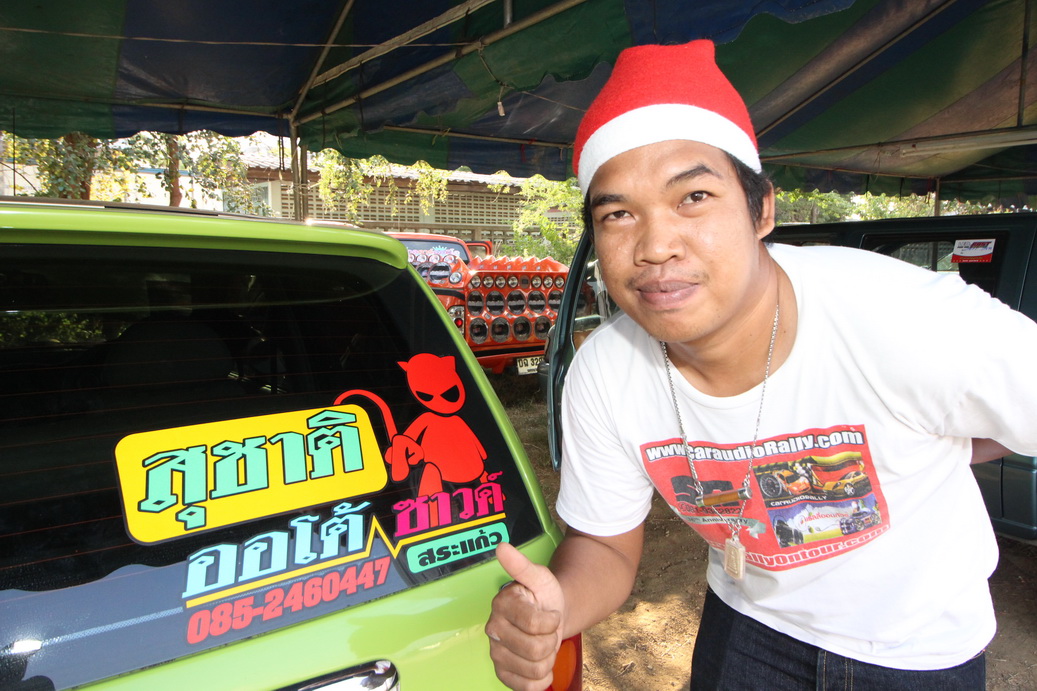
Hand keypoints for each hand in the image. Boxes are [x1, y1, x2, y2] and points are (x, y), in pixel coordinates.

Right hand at [486, 542, 564, 690]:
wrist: (550, 614)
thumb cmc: (544, 595)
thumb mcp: (540, 576)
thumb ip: (521, 565)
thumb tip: (501, 547)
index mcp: (502, 604)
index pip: (535, 624)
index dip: (552, 621)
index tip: (551, 613)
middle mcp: (494, 629)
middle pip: (535, 649)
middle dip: (550, 640)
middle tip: (547, 630)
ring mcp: (496, 652)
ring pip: (534, 669)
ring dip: (547, 658)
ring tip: (543, 643)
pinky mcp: (502, 672)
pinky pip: (525, 687)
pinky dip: (540, 679)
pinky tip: (540, 665)